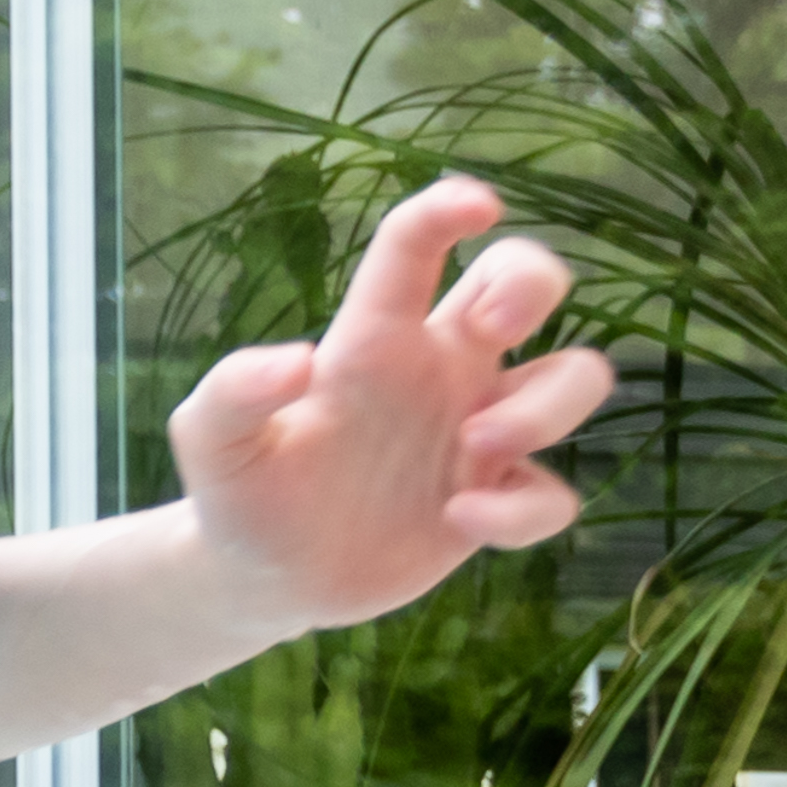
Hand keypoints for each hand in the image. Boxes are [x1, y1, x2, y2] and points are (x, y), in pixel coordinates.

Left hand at [170, 176, 614, 639]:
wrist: (260, 580)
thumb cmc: (241, 492)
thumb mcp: (211, 443)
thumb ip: (233, 393)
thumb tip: (296, 361)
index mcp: (375, 341)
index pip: (417, 247)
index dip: (450, 208)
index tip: (480, 206)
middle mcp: (439, 370)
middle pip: (527, 280)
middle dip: (536, 283)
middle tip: (493, 332)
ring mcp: (476, 433)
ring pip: (574, 377)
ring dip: (546, 407)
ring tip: (478, 446)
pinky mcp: (493, 499)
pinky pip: (551, 493)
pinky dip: (523, 509)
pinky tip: (460, 521)